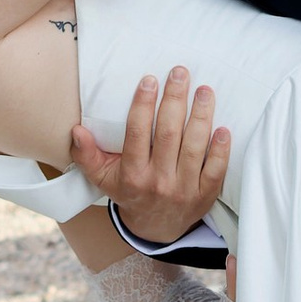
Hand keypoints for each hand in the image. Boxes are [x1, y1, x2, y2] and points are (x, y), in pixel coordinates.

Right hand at [70, 66, 229, 245]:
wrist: (156, 228)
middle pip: (169, 134)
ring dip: (201, 116)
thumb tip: (77, 129)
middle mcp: (158, 181)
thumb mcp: (102, 177)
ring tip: (204, 90)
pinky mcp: (205, 195)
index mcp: (132, 174)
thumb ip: (87, 154)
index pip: (137, 134)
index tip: (149, 80)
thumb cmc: (130, 192)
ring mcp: (183, 189)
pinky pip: (215, 170)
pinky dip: (220, 149)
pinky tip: (223, 128)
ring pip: (194, 147)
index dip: (143, 105)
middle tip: (180, 73)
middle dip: (175, 100)